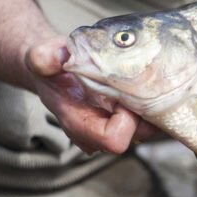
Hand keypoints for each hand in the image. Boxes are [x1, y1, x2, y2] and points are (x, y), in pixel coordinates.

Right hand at [24, 37, 160, 153]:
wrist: (55, 69)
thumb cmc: (49, 67)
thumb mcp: (42, 58)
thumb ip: (45, 58)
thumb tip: (60, 56)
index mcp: (80, 125)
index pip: (113, 139)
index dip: (124, 119)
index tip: (120, 92)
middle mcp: (100, 133)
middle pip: (139, 134)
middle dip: (143, 108)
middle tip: (138, 80)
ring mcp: (116, 127)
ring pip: (150, 126)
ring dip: (151, 103)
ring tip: (141, 78)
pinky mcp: (129, 119)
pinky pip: (153, 117)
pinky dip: (153, 100)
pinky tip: (144, 80)